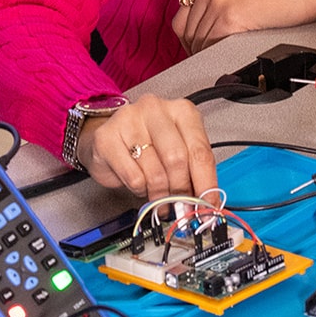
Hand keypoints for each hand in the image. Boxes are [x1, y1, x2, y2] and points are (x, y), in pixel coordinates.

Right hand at [77, 94, 216, 197]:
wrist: (110, 140)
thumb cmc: (148, 144)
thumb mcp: (178, 151)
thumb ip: (194, 171)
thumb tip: (208, 200)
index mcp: (181, 111)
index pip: (200, 151)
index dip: (206, 184)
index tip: (208, 205)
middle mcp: (156, 109)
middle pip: (177, 160)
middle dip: (181, 191)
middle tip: (181, 207)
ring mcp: (129, 120)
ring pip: (155, 173)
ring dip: (160, 195)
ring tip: (159, 198)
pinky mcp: (107, 137)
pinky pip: (133, 178)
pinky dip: (140, 190)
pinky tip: (140, 185)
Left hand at [172, 0, 315, 53]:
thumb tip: (209, 28)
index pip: (184, 15)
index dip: (192, 37)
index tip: (201, 48)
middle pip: (186, 29)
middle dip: (198, 48)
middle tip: (212, 59)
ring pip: (198, 41)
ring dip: (209, 54)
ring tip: (225, 58)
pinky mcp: (230, 16)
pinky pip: (212, 45)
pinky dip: (218, 56)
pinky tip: (231, 56)